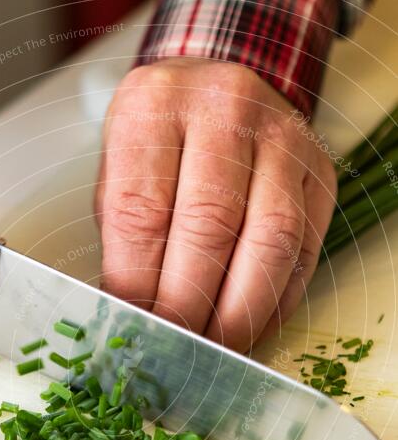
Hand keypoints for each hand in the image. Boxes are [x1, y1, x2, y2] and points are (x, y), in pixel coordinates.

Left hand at [95, 58, 336, 351]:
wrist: (216, 91)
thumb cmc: (159, 146)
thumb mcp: (120, 174)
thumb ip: (125, 242)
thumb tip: (133, 319)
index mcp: (155, 106)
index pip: (142, 212)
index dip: (138, 285)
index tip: (135, 328)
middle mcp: (224, 108)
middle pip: (210, 226)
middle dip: (189, 305)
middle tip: (174, 348)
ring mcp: (282, 137)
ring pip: (270, 241)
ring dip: (239, 311)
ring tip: (214, 346)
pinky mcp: (320, 172)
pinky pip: (304, 251)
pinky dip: (274, 303)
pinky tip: (248, 325)